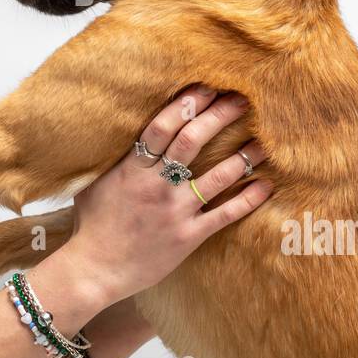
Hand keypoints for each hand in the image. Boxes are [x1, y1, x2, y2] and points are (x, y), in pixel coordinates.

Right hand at [63, 83, 271, 304]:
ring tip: (262, 141)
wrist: (95, 269)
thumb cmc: (92, 225)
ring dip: (242, 156)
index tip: (205, 87)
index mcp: (132, 169)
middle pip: (192, 141)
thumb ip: (112, 158)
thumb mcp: (93, 183)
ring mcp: (175, 211)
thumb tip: (119, 131)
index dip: (186, 104)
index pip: (162, 127)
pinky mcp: (189, 236)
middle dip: (218, 116)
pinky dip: (248, 200)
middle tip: (240, 100)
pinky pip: (225, 215)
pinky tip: (265, 186)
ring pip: (217, 176)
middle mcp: (157, 186)